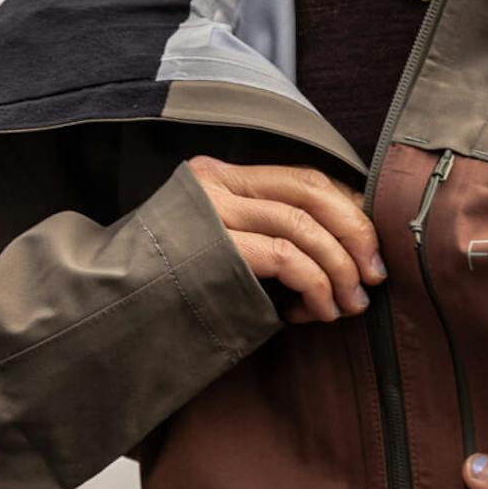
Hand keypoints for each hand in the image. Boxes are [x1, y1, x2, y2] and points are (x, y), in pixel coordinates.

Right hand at [188, 154, 385, 323]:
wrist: (113, 309)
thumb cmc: (175, 289)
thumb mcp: (225, 248)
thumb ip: (268, 234)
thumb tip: (347, 247)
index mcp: (222, 177)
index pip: (304, 179)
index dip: (349, 212)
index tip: (372, 252)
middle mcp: (217, 184)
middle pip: (310, 192)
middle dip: (356, 235)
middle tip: (374, 277)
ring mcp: (212, 212)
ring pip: (302, 224)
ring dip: (339, 269)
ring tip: (349, 305)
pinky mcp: (213, 246)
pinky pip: (284, 256)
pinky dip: (315, 284)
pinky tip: (317, 311)